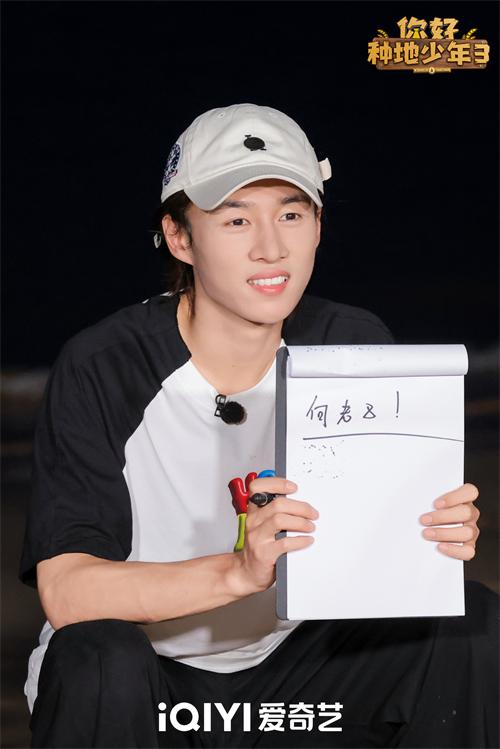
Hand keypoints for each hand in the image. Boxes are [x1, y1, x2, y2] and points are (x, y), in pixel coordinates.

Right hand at [235, 477, 317, 593]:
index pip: (257, 487)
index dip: (276, 483)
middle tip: (313, 513)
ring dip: (300, 522)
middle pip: (277, 504)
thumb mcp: (263, 526)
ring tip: (311, 527)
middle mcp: (253, 521)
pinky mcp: (264, 553)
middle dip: (300, 507)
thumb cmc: (260, 547)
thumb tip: (302, 504)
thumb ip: (276, 513)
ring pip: (280, 520)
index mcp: (254, 511)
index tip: (293, 487)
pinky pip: (284, 543)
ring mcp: (257, 537)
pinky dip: (300, 540)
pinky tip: (307, 540)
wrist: (247, 572)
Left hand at [419, 483, 479, 559]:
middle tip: (424, 520)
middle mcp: (471, 513)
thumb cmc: (426, 509)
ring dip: (445, 533)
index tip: (436, 504)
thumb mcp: (426, 499)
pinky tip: (439, 546)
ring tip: (426, 533)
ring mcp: (471, 530)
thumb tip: (413, 498)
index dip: (455, 497)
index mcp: (464, 498)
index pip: (470, 491)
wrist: (424, 530)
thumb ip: (425, 497)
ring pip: (467, 532)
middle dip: (443, 517)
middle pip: (467, 512)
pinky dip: (455, 550)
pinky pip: (468, 551)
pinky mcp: (468, 546)